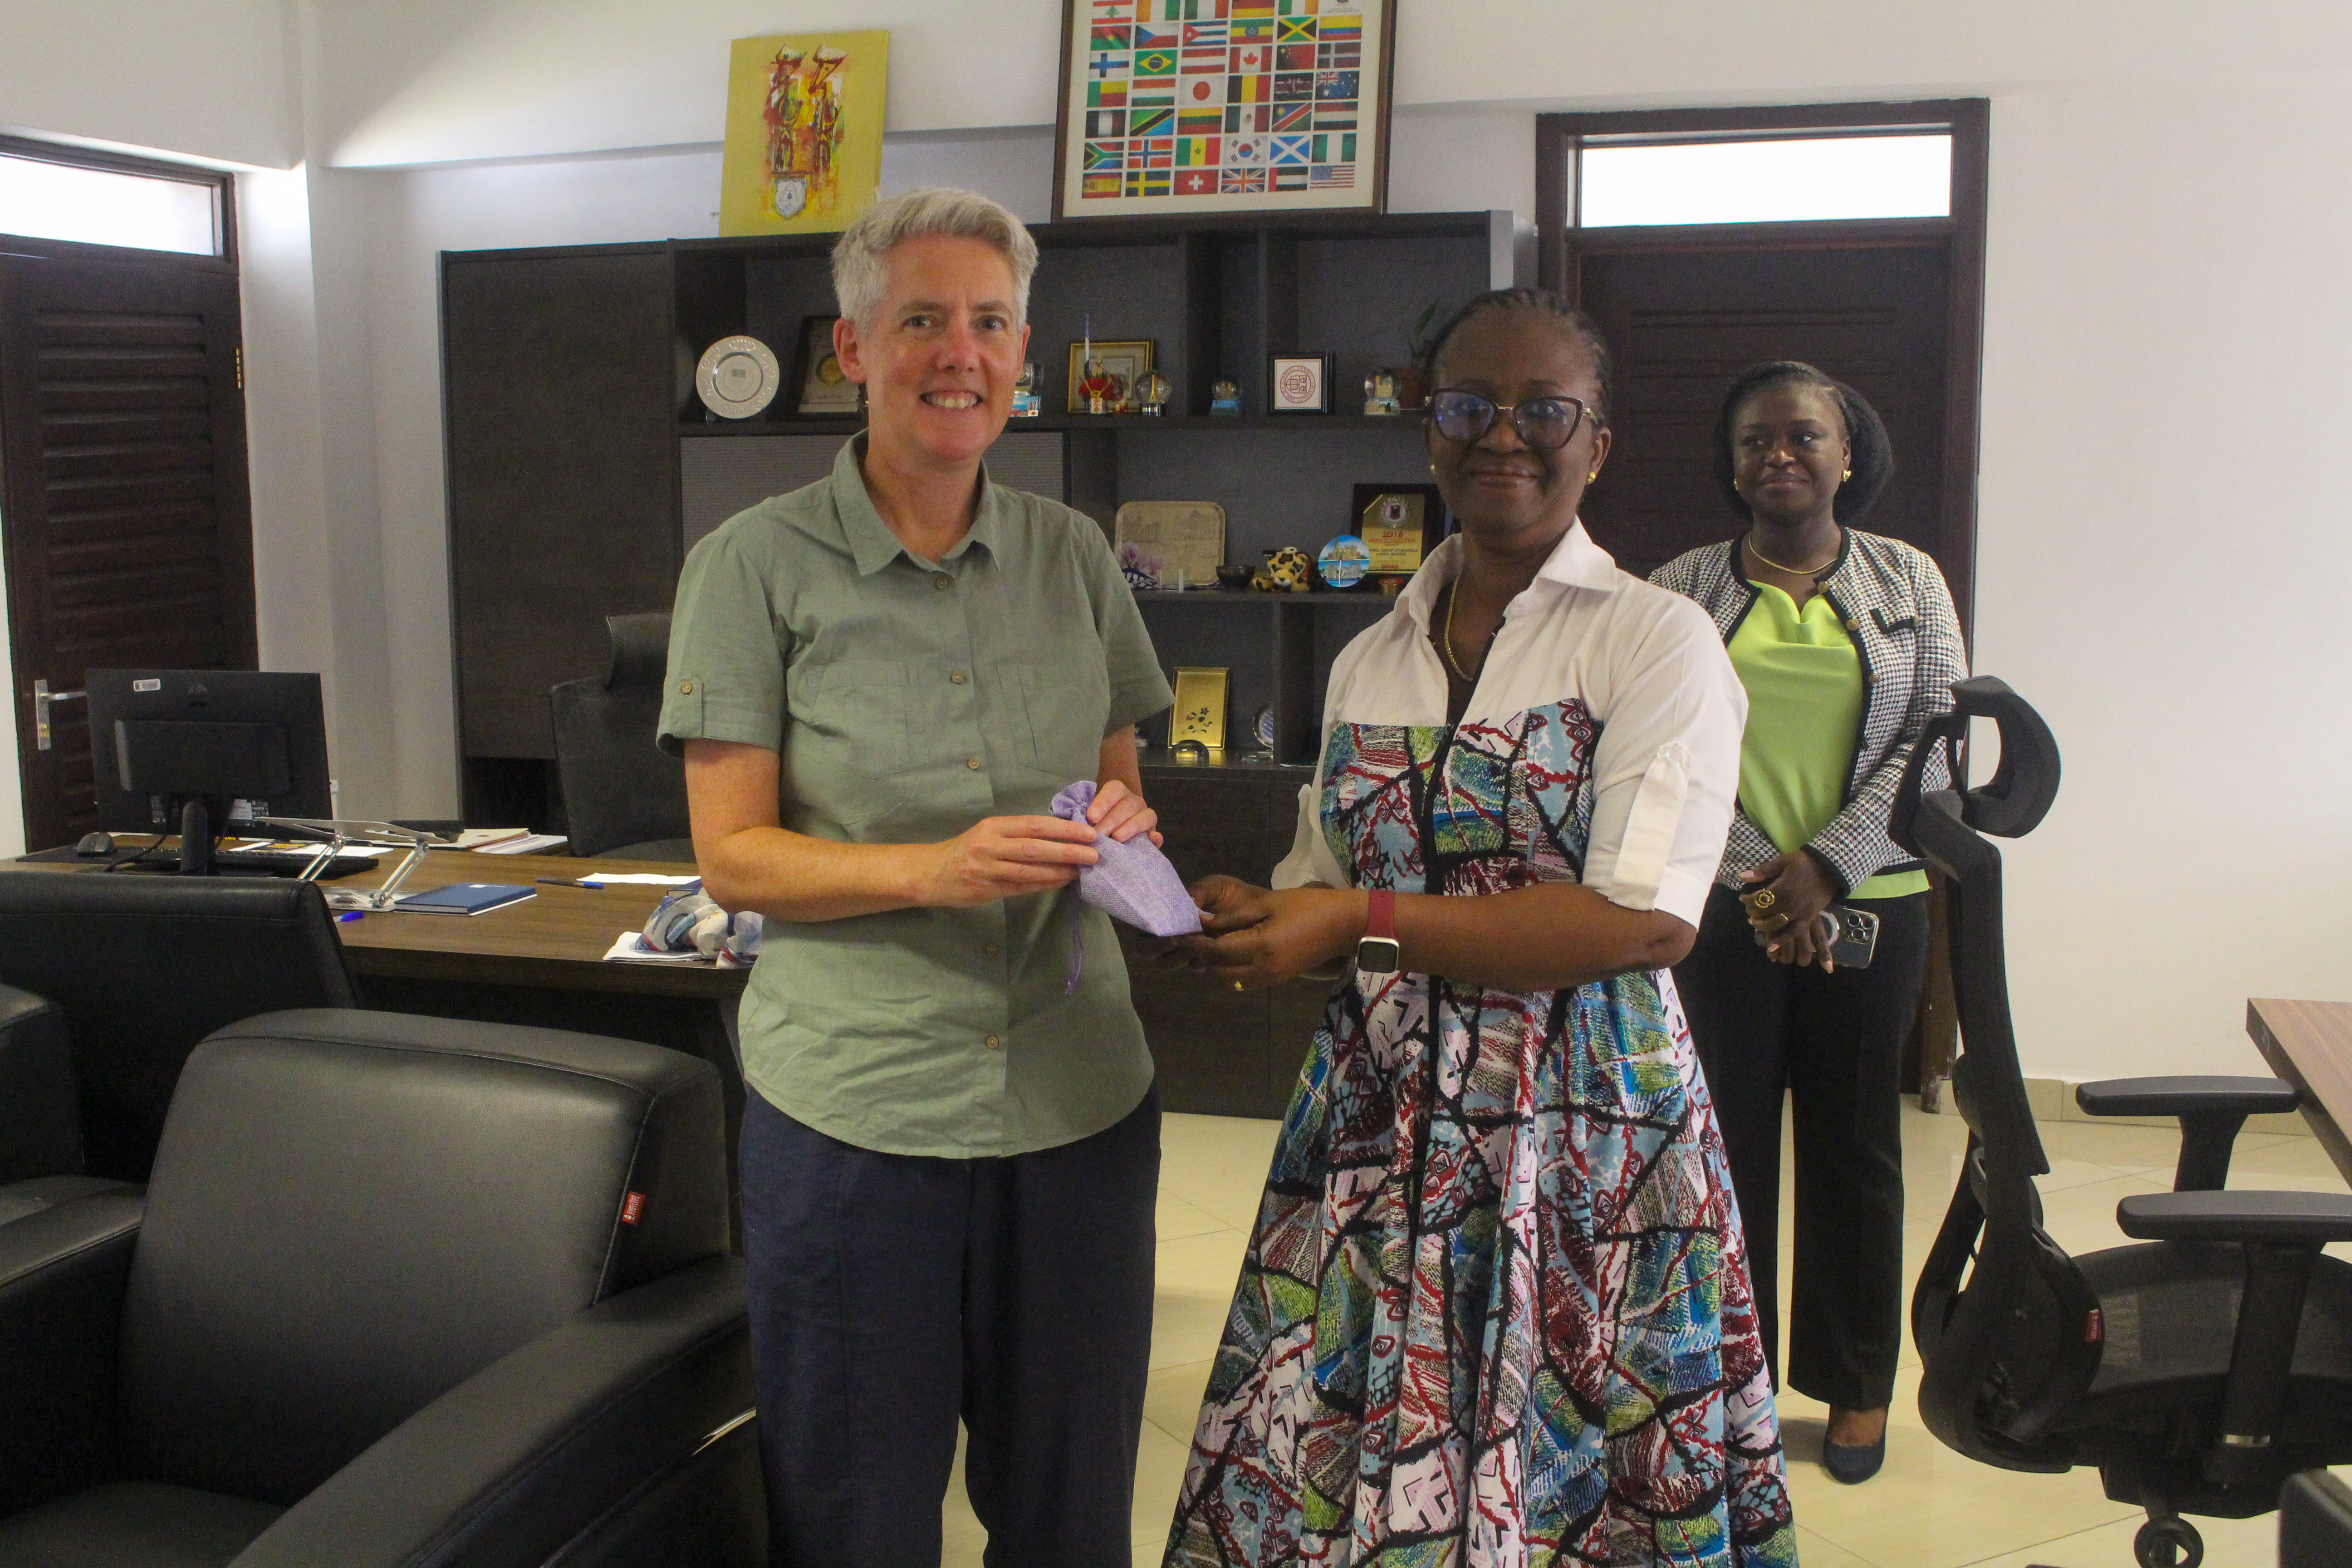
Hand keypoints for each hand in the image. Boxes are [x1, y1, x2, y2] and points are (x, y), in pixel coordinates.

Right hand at [916, 815, 1098, 907]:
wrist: (930, 873)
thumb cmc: (965, 850)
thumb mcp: (987, 833)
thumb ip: (1016, 834)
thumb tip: (1057, 835)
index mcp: (992, 827)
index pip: (1034, 825)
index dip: (1062, 829)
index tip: (1087, 832)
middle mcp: (990, 846)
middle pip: (1035, 847)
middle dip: (1067, 850)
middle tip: (1094, 853)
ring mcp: (987, 870)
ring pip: (1029, 870)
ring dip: (1059, 870)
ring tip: (1082, 870)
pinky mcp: (987, 890)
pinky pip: (1021, 888)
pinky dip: (1043, 885)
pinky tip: (1061, 882)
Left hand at [1084, 778, 1162, 846]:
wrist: (1111, 833)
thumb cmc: (1095, 822)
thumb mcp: (1089, 815)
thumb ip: (1086, 815)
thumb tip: (1084, 820)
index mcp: (1118, 793)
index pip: (1114, 789)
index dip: (1103, 802)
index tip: (1091, 817)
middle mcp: (1134, 802)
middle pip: (1128, 804)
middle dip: (1112, 820)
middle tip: (1098, 834)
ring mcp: (1146, 817)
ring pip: (1145, 816)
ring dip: (1131, 827)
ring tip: (1116, 838)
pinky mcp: (1153, 835)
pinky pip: (1158, 835)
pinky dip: (1156, 838)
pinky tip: (1151, 839)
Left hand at [1168, 880, 1362, 989]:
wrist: (1343, 925)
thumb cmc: (1306, 906)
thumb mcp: (1267, 904)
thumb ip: (1233, 918)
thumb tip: (1202, 923)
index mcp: (1261, 948)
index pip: (1215, 952)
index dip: (1193, 944)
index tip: (1177, 932)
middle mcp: (1263, 971)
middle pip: (1218, 971)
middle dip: (1201, 957)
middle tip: (1189, 938)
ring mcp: (1271, 979)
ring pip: (1228, 980)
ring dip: (1214, 965)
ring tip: (1207, 944)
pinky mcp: (1277, 981)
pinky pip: (1243, 981)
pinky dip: (1229, 969)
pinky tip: (1229, 951)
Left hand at [1738, 851, 1839, 970]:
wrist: (1831, 867)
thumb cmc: (1805, 862)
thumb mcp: (1783, 861)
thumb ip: (1763, 870)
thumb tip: (1742, 876)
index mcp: (1782, 887)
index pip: (1759, 899)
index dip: (1747, 900)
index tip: (1743, 898)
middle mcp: (1790, 902)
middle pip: (1766, 912)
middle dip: (1753, 912)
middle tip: (1748, 911)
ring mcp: (1800, 912)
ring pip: (1777, 924)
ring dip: (1763, 926)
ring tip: (1755, 924)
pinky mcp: (1809, 917)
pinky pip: (1795, 932)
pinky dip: (1783, 941)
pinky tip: (1772, 948)